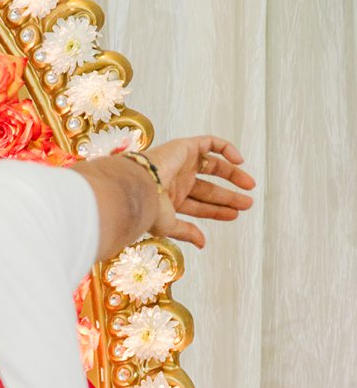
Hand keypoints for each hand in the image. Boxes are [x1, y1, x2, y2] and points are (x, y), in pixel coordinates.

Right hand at [145, 135, 254, 249]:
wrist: (138, 184)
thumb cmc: (147, 207)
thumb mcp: (169, 225)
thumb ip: (186, 232)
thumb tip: (202, 243)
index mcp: (171, 199)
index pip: (199, 204)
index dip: (218, 210)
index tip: (234, 215)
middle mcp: (177, 180)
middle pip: (209, 189)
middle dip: (228, 197)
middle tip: (247, 203)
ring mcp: (181, 163)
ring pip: (214, 167)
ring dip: (233, 175)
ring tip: (250, 185)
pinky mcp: (186, 147)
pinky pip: (211, 143)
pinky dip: (226, 148)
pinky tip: (239, 161)